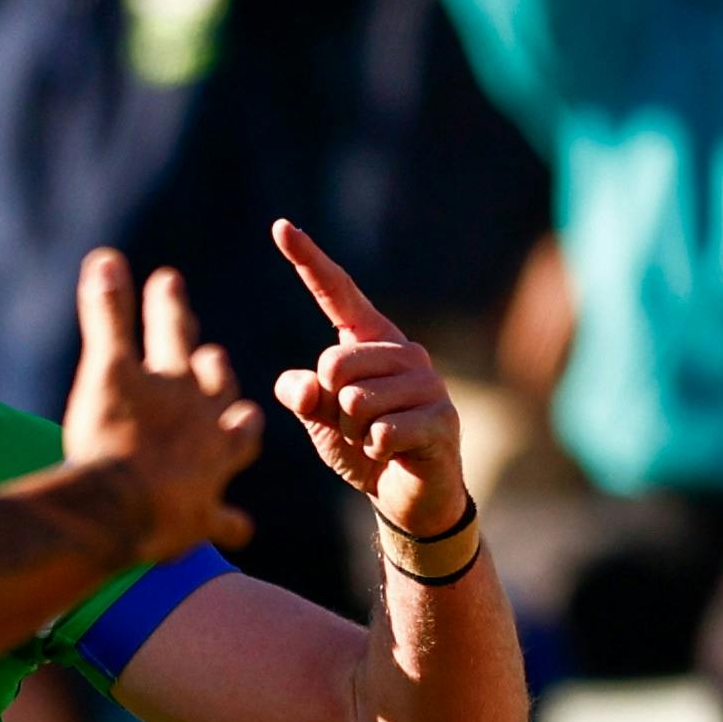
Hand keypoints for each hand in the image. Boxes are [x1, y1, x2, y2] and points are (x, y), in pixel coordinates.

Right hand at [63, 247, 265, 552]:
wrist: (122, 510)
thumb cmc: (111, 438)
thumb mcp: (105, 370)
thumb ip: (108, 315)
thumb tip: (107, 257)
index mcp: (180, 380)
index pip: (173, 331)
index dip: (168, 304)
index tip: (168, 278)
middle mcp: (205, 420)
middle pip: (216, 383)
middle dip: (211, 368)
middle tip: (210, 358)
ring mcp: (209, 469)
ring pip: (238, 441)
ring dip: (237, 433)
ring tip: (241, 425)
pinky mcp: (202, 516)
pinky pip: (224, 521)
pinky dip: (229, 523)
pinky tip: (239, 526)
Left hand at [269, 220, 467, 540]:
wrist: (406, 494)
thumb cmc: (361, 446)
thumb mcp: (320, 420)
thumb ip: (304, 396)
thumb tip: (299, 386)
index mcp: (370, 341)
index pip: (337, 294)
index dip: (308, 262)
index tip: (281, 227)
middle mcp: (403, 351)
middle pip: (334, 363)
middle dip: (331, 405)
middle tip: (353, 424)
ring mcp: (427, 383)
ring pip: (356, 401)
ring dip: (353, 432)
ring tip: (374, 439)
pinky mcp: (441, 418)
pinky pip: (381, 432)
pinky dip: (373, 451)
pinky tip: (391, 453)